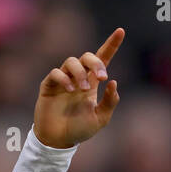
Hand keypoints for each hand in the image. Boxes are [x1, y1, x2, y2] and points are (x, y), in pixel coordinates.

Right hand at [33, 28, 124, 148]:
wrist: (59, 140)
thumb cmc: (80, 129)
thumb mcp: (101, 119)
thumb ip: (109, 102)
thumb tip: (113, 81)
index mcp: (92, 83)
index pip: (102, 58)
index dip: (111, 44)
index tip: (121, 31)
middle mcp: (78, 77)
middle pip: (87, 56)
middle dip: (96, 62)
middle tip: (101, 77)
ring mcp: (63, 80)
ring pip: (71, 61)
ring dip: (80, 73)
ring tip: (83, 89)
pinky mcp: (49, 85)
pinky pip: (56, 73)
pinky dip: (65, 79)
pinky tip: (71, 90)